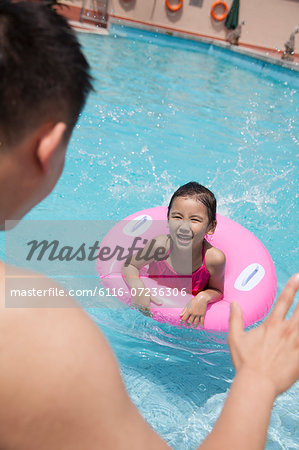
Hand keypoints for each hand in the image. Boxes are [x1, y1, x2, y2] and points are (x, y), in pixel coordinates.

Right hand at [132, 292, 161, 316]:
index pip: (149, 312)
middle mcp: (142, 306)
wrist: (137, 287)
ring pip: (140, 311)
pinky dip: (138, 309)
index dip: (150, 314)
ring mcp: (137, 305)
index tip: (151, 316)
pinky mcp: (134, 304)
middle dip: (146, 314)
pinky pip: (136, 309)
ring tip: (144, 313)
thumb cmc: (144, 291)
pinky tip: (139, 309)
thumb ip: (155, 300)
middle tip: (148, 315)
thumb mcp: (150, 296)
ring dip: (142, 312)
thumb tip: (161, 303)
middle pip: (144, 312)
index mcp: (147, 305)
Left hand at [180, 293, 207, 327]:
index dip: (181, 321)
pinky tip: (201, 327)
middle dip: (188, 324)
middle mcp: (193, 313)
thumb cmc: (194, 301)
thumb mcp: (188, 304)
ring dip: (194, 326)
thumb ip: (184, 310)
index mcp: (189, 311)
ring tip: (193, 327)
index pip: (184, 318)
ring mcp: (198, 314)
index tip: (180, 323)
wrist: (202, 298)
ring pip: (195, 322)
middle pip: (190, 321)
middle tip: (187, 325)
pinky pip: (202, 320)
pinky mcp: (202, 314)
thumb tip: (180, 315)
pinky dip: (201, 324)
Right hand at [228, 274, 298, 396]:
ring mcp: (296, 345)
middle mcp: (286, 331)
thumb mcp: (235, 338)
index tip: (298, 277)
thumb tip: (234, 304)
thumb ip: (235, 319)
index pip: (284, 300)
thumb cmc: (245, 361)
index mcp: (272, 325)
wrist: (257, 384)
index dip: (292, 287)